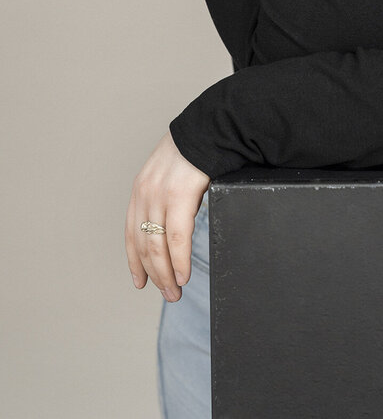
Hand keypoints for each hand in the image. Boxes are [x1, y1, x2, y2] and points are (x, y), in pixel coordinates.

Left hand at [125, 131, 209, 301]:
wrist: (213, 126)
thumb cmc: (199, 149)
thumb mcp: (173, 173)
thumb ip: (169, 197)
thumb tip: (177, 224)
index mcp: (142, 188)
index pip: (131, 233)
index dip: (134, 262)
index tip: (140, 282)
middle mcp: (145, 193)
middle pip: (143, 245)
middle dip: (154, 274)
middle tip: (167, 294)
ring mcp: (160, 194)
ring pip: (157, 246)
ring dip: (166, 274)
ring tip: (175, 291)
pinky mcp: (179, 195)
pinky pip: (177, 237)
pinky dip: (179, 260)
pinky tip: (183, 274)